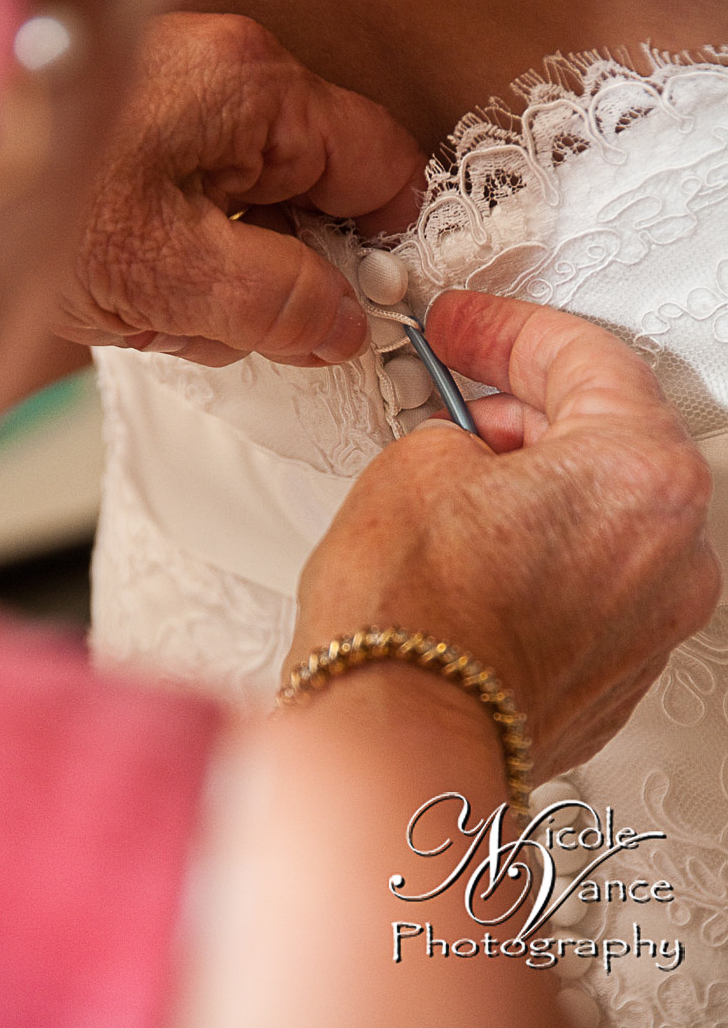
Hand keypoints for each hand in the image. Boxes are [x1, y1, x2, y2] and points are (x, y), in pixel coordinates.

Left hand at [64, 12, 423, 366]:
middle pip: (316, 194)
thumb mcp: (177, 279)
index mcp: (256, 90)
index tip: (376, 306)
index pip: (381, 163)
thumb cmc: (29, 212)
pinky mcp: (151, 139)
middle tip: (242, 320)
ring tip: (169, 305)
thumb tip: (348, 323)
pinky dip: (189, 264)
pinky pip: (207, 211)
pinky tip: (144, 289)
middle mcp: (227, 81)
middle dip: (288, 273)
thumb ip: (286, 303)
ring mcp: (184, 106)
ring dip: (229, 280)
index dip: (387, 244)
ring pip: (259, 212)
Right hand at [290, 290, 720, 779]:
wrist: (397, 740)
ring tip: (461, 476)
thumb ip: (462, 434)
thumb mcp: (416, 465)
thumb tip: (469, 453)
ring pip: (603, 511)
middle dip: (529, 405)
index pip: (587, 360)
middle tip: (464, 393)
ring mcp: (650, 621)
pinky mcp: (617, 671)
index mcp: (640, 478)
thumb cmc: (412, 622)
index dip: (510, 330)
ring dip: (538, 478)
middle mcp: (671, 554)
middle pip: (610, 437)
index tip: (468, 328)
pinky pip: (592, 578)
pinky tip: (483, 546)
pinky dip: (546, 547)